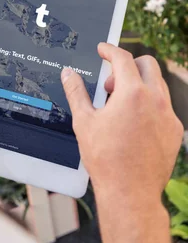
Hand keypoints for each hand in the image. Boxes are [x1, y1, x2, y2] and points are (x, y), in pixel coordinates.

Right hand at [61, 45, 183, 242]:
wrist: (131, 193)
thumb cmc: (106, 159)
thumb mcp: (84, 122)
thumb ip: (76, 92)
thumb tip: (69, 74)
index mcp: (133, 93)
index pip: (123, 58)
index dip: (110, 50)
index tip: (103, 50)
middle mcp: (156, 100)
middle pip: (147, 64)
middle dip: (128, 65)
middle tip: (111, 84)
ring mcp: (168, 115)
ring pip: (158, 84)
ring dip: (139, 84)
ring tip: (119, 105)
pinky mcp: (174, 131)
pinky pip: (164, 106)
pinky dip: (149, 104)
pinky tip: (133, 122)